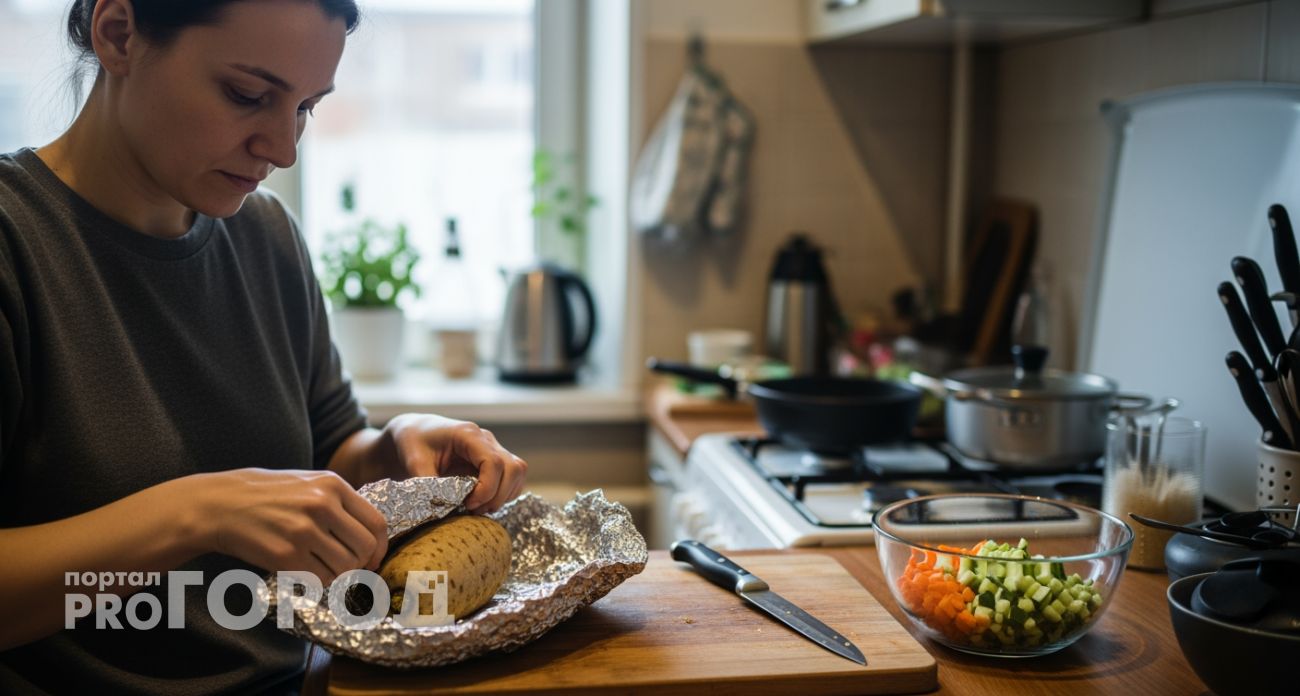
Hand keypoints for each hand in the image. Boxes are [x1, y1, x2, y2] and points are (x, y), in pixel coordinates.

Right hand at [196, 469, 388, 583]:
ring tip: (322, 567)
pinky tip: (306, 571)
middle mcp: (322, 506)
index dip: (380, 546)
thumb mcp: (309, 484)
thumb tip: (371, 535)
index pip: (376, 523)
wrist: (220, 505)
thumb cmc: (267, 495)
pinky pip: (321, 579)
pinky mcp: (286, 556)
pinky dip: (319, 581)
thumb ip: (340, 503)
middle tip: (349, 568)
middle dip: (362, 564)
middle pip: (365, 548)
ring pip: (345, 567)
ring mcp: (304, 531)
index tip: (373, 558)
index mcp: (332, 485)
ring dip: (339, 574)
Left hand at [381, 414, 527, 513]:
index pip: (494, 462)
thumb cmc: (412, 442)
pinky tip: (482, 502)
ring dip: (503, 495)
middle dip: (498, 495)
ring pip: (517, 472)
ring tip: (478, 508)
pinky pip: (513, 477)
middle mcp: (486, 439)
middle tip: (473, 510)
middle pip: (513, 468)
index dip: (487, 488)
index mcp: (467, 434)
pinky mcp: (494, 459)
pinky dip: (504, 493)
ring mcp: (493, 448)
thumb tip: (440, 506)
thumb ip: (427, 482)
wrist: (414, 432)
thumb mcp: (413, 461)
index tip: (468, 505)